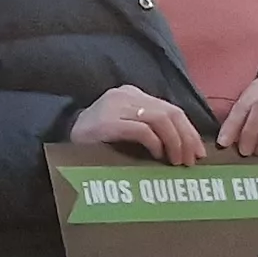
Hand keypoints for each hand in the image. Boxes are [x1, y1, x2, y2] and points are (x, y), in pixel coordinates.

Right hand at [74, 84, 204, 164]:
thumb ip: (150, 130)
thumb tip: (184, 148)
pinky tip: (158, 155)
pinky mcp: (107, 122)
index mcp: (133, 95)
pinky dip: (155, 143)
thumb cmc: (96, 140)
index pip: (171, 109)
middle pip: (170, 113)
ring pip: (160, 120)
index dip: (189, 131)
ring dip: (175, 143)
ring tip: (177, 161)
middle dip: (186, 138)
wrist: (59, 140)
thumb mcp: (126, 129)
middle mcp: (126, 96)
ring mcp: (115, 107)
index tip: (198, 152)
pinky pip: (141, 130)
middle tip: (191, 161)